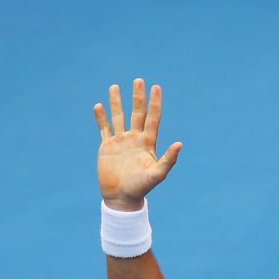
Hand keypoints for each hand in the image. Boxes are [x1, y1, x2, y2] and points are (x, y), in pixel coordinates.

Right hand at [94, 78, 181, 209]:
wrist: (122, 198)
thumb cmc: (141, 188)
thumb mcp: (157, 174)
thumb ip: (168, 159)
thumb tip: (180, 144)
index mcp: (148, 143)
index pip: (152, 118)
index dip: (154, 103)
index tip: (156, 87)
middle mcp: (135, 139)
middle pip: (137, 113)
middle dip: (137, 97)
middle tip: (138, 80)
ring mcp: (120, 142)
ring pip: (118, 117)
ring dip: (116, 102)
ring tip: (114, 86)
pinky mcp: (107, 147)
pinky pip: (104, 129)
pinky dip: (101, 118)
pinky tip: (98, 106)